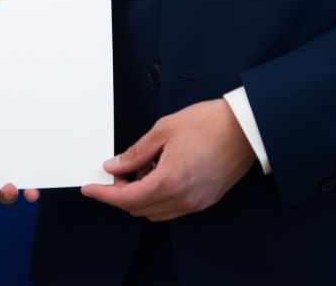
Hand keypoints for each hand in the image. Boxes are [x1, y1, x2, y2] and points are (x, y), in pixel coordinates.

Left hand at [78, 100, 254, 221]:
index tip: (90, 189)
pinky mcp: (205, 200)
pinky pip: (173, 208)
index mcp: (169, 181)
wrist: (245, 128)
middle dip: (121, 195)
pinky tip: (160, 173)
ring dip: (141, 196)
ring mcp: (195, 203)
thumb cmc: (209, 124)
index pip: (126, 198)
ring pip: (156, 211)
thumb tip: (115, 166)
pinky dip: (159, 196)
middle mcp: (182, 199)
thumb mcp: (164, 130)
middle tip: (115, 173)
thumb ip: (136, 152)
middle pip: (139, 209)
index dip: (104, 195)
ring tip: (141, 169)